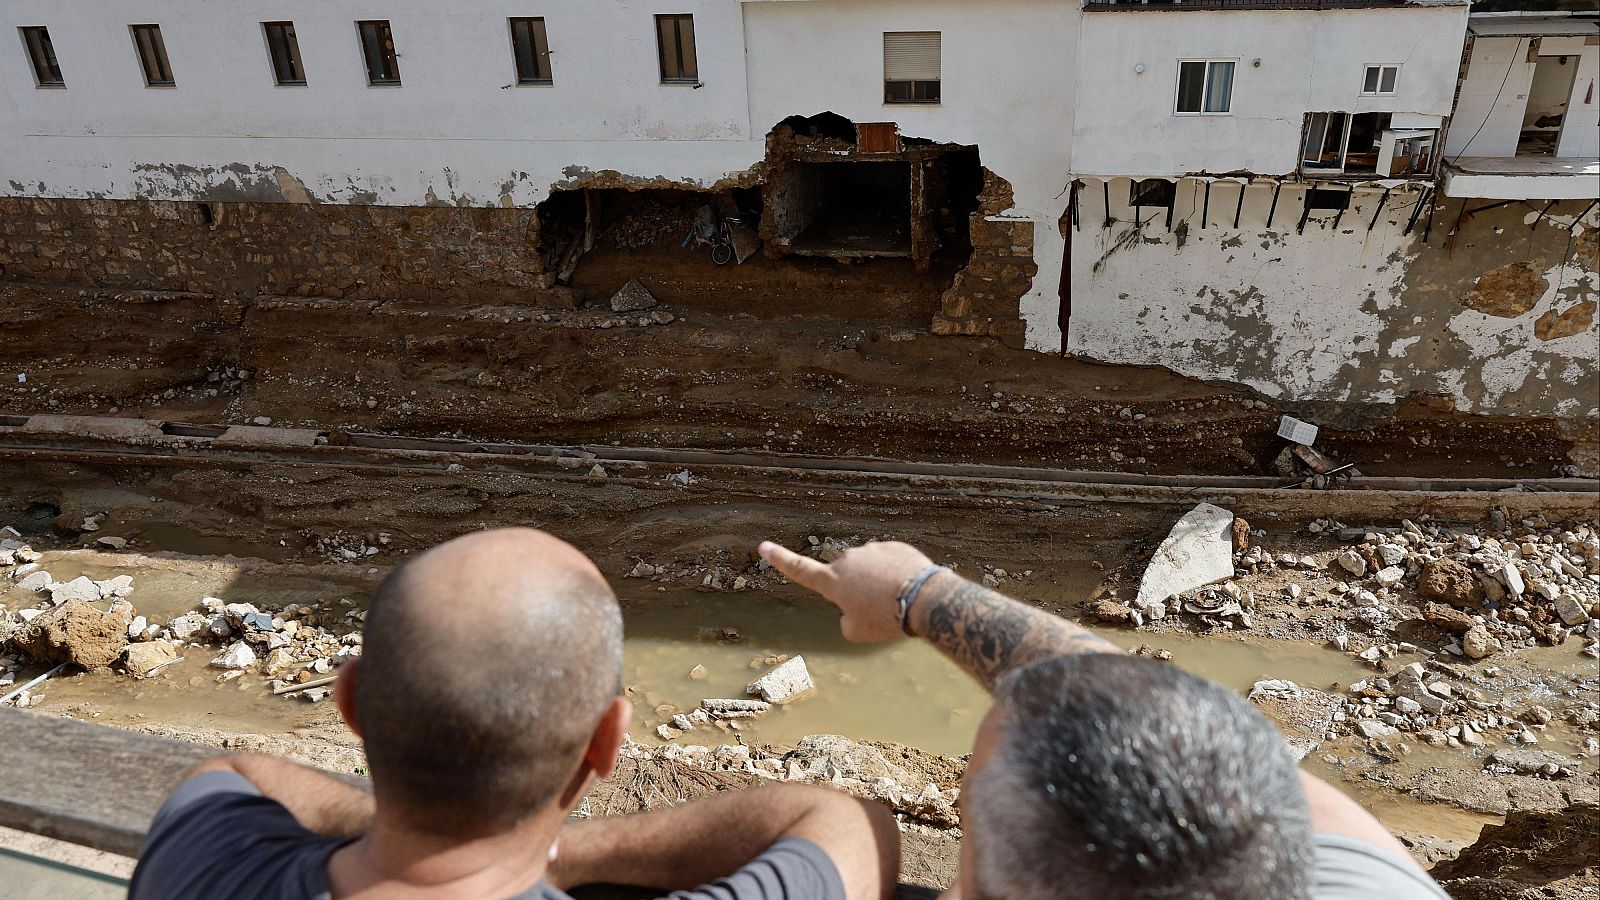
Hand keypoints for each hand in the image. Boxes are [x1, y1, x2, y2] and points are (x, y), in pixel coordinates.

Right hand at [757, 540, 933, 642]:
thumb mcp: (858, 632)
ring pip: (871, 569)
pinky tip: (910, 587)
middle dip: (858, 589)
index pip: (800, 569)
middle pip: (848, 577)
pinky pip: (891, 563)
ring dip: (880, 582)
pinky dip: (897, 574)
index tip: (764, 546)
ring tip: (898, 600)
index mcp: (833, 582)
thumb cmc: (886, 619)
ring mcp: (872, 550)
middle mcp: (848, 561)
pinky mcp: (894, 547)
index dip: (780, 559)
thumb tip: (852, 607)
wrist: (923, 598)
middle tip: (879, 609)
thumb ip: (846, 620)